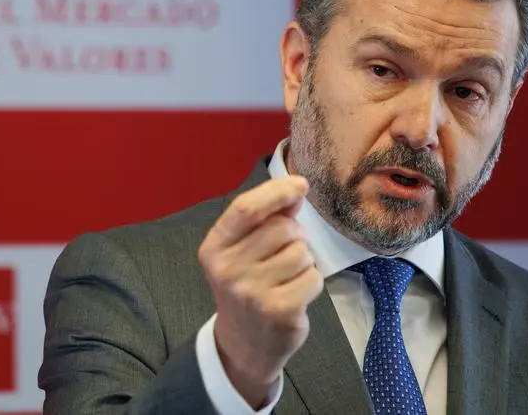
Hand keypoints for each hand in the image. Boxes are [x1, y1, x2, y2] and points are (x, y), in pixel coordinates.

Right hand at [198, 176, 323, 407]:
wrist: (244, 343)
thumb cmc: (247, 286)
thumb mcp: (243, 251)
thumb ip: (266, 218)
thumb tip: (296, 190)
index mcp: (214, 248)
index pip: (245, 208)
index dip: (276, 191)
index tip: (300, 185)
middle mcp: (227, 269)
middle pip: (281, 228)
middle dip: (295, 235)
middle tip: (285, 254)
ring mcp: (252, 292)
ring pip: (301, 252)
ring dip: (304, 261)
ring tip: (288, 276)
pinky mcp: (279, 311)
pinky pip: (313, 277)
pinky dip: (312, 281)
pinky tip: (296, 293)